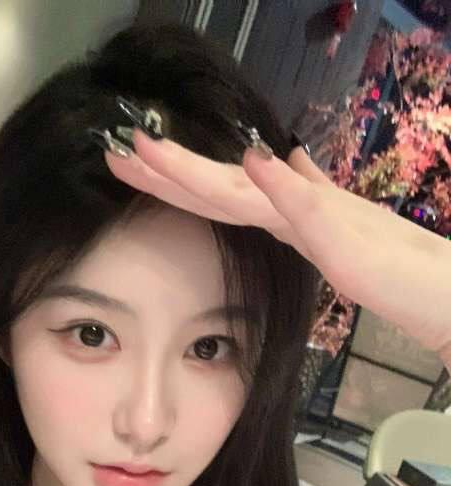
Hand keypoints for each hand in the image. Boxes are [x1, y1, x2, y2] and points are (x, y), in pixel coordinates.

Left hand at [103, 130, 450, 370]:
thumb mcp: (334, 231)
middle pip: (217, 186)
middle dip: (165, 168)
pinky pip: (310, 206)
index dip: (172, 178)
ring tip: (154, 147)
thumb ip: (306, 196)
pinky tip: (256, 160)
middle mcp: (292, 209)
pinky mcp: (345, 236)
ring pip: (247, 189)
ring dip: (198, 168)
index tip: (127, 165)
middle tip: (117, 149)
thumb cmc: (390, 265)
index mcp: (283, 213)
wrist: (437, 288)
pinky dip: (281, 182)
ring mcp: (317, 218)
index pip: (216, 193)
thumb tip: (280, 162)